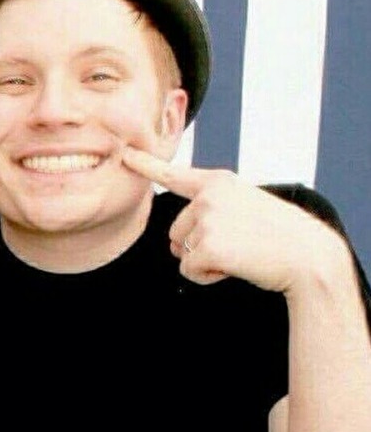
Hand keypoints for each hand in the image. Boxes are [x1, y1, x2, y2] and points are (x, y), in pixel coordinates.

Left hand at [122, 147, 347, 293]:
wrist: (307, 254)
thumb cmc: (277, 233)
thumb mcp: (245, 205)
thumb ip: (210, 211)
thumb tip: (177, 244)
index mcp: (217, 182)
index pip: (175, 174)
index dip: (146, 164)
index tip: (124, 154)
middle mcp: (207, 196)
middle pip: (176, 231)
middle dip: (197, 245)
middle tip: (235, 244)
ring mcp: (206, 219)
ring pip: (181, 252)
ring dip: (204, 261)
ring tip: (238, 253)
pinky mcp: (207, 245)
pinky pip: (189, 270)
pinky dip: (207, 276)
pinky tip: (234, 267)